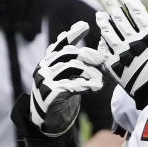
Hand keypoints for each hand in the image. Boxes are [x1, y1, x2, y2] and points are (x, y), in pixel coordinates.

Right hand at [30, 21, 105, 136]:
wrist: (50, 121)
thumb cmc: (63, 95)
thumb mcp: (69, 77)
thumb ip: (78, 63)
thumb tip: (98, 50)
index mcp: (49, 61)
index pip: (61, 43)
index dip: (73, 33)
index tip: (86, 25)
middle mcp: (45, 68)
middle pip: (68, 54)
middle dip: (88, 55)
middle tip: (102, 60)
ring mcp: (45, 81)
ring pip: (71, 68)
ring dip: (89, 73)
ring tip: (100, 81)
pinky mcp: (49, 95)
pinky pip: (68, 86)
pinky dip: (84, 85)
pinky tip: (95, 87)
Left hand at [95, 0, 147, 109]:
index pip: (137, 12)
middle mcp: (134, 42)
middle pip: (120, 18)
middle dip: (112, 5)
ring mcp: (122, 53)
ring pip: (109, 32)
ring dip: (104, 22)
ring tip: (100, 14)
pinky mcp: (114, 64)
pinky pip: (104, 50)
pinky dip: (102, 42)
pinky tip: (101, 37)